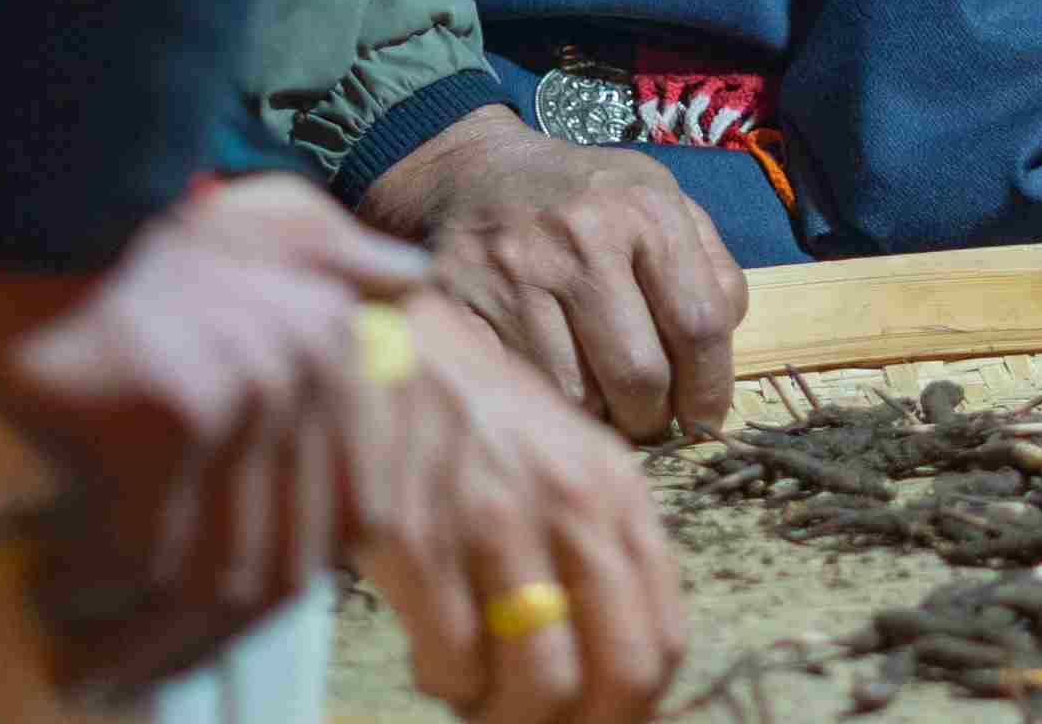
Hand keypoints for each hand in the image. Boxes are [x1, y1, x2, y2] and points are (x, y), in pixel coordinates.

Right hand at [0, 172, 430, 695]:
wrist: (42, 195)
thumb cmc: (139, 224)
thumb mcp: (270, 219)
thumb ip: (339, 258)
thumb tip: (407, 278)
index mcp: (336, 346)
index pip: (336, 512)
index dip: (272, 584)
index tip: (212, 628)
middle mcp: (306, 378)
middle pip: (276, 557)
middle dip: (202, 635)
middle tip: (138, 673)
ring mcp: (246, 402)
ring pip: (211, 568)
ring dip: (142, 638)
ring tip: (83, 670)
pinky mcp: (172, 421)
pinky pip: (139, 548)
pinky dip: (91, 590)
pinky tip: (45, 605)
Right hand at [347, 292, 685, 723]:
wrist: (377, 354)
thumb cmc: (471, 420)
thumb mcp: (564, 463)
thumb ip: (598, 548)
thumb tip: (619, 667)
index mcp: (615, 493)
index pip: (664, 638)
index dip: (636, 707)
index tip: (599, 720)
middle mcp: (571, 506)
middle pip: (622, 674)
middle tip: (541, 723)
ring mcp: (497, 524)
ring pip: (542, 684)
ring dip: (508, 712)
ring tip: (479, 688)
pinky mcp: (420, 542)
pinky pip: (454, 663)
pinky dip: (444, 678)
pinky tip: (430, 649)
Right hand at [360, 104, 745, 440]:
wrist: (472, 173)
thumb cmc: (584, 200)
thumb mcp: (659, 202)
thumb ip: (709, 267)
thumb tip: (725, 345)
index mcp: (646, 211)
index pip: (700, 323)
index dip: (710, 388)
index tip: (704, 417)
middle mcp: (582, 238)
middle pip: (640, 375)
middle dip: (652, 416)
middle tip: (647, 417)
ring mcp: (516, 274)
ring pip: (577, 398)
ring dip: (597, 421)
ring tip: (599, 405)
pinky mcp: (460, 307)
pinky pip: (518, 393)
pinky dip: (542, 411)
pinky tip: (551, 396)